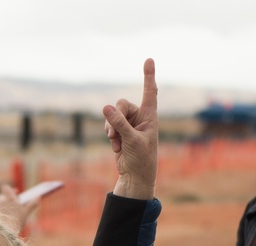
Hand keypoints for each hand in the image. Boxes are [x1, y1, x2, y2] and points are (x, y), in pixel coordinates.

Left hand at [0, 185, 37, 233]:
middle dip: (7, 200)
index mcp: (9, 198)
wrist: (3, 232)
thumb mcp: (26, 212)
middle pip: (2, 197)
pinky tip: (2, 222)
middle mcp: (0, 201)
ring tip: (8, 216)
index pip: (5, 188)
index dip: (10, 190)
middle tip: (13, 206)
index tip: (15, 193)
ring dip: (2, 208)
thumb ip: (32, 204)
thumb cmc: (16, 220)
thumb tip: (39, 196)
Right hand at [102, 58, 157, 199]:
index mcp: (150, 117)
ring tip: (116, 142)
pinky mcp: (119, 132)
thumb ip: (119, 123)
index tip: (149, 59)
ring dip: (111, 128)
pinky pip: (109, 125)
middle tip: (115, 133)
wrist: (135, 175)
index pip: (150, 92)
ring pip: (112, 115)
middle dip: (116, 117)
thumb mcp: (131, 140)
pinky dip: (110, 135)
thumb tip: (105, 108)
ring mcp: (129, 124)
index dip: (149, 76)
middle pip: (122, 104)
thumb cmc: (141, 159)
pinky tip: (116, 146)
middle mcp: (140, 117)